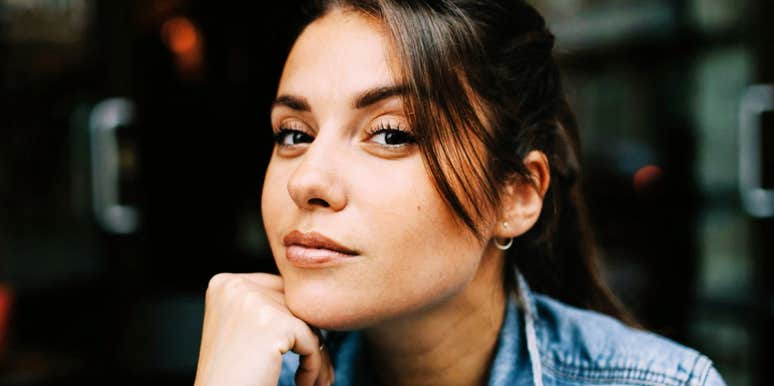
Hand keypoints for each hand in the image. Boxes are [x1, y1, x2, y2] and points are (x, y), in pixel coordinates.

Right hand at [194, 273, 334, 385]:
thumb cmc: (230, 374)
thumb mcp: (240, 327)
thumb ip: (267, 305)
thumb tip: (310, 298)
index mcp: (225, 283)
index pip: (279, 290)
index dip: (295, 320)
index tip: (303, 347)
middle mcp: (237, 286)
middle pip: (294, 304)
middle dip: (311, 338)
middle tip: (318, 368)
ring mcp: (254, 302)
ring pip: (308, 323)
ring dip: (317, 354)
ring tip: (316, 379)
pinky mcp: (274, 325)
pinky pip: (313, 343)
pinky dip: (314, 367)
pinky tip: (303, 384)